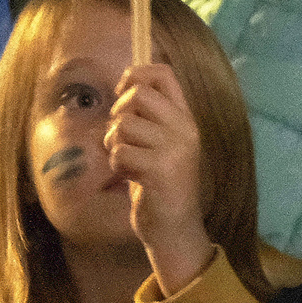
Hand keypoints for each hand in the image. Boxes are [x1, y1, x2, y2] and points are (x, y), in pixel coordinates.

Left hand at [106, 62, 210, 296]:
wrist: (175, 227)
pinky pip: (119, 152)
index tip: (124, 95)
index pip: (164, 75)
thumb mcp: (161, 143)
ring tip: (129, 162)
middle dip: (119, 113)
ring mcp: (175, 148)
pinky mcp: (160, 169)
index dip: (136, 75)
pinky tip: (132, 178)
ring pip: (123, 125)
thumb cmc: (161, 185)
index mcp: (186, 119)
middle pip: (138, 95)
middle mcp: (185, 129)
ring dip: (115, 144)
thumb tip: (125, 85)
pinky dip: (117, 165)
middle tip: (123, 137)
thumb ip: (150, 117)